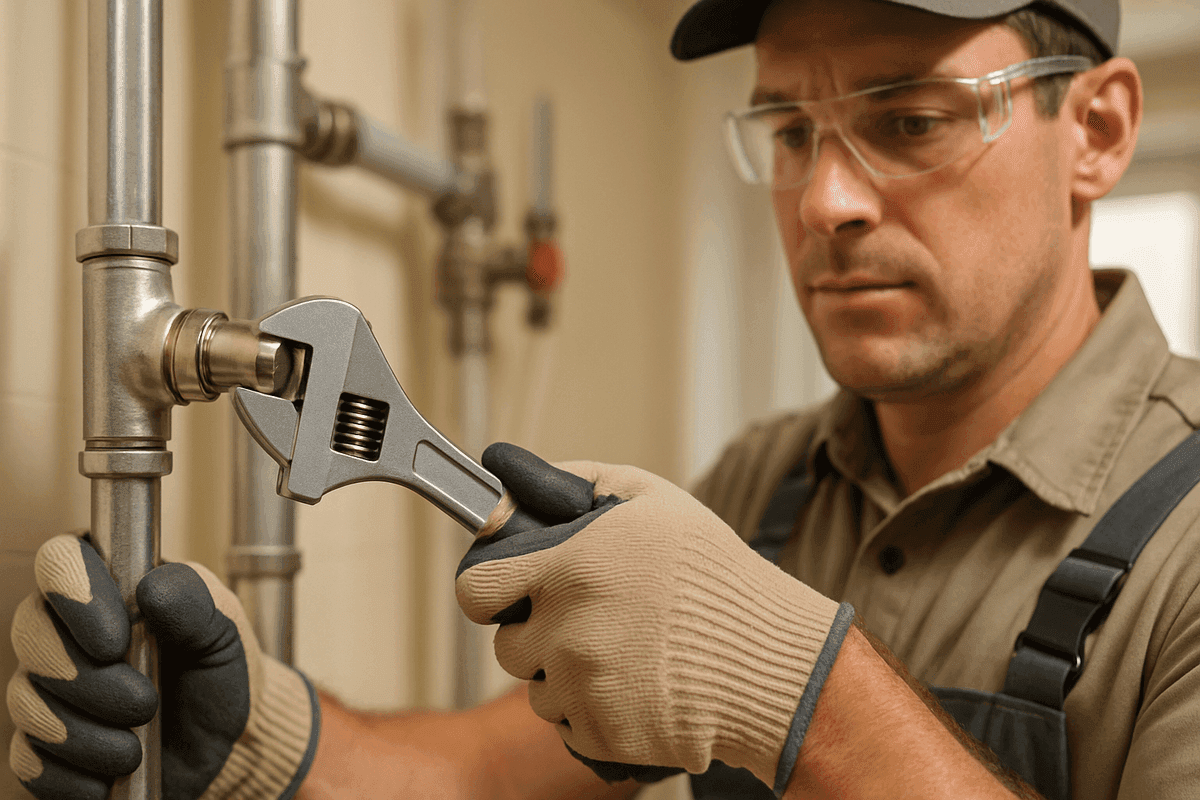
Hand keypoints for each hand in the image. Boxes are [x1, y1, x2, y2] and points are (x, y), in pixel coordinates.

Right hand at [8, 534, 319, 799]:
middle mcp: (65, 629)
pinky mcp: (40, 744)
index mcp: (110, 584)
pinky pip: (30, 759)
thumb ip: (194, 604)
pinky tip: (115, 769)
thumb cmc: (216, 673)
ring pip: (27, 701)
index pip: (61, 559)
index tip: (114, 640)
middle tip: (143, 702)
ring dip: (88, 732)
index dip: (74, 593)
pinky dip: (77, 771)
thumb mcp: (223, 634)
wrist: (221, 742)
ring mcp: (45, 686)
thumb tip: (151, 587)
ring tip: (137, 744)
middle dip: (87, 679)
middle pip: (30, 631)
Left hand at [456, 444, 854, 791]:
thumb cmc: (714, 576)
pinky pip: (568, 724)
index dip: (487, 590)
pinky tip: (637, 685)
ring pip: (538, 688)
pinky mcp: (601, 733)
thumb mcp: (652, 498)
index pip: (473, 590)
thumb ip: (576, 481)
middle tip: (593, 619)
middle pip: (507, 644)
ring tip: (627, 653)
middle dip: (538, 632)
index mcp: (571, 566)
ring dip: (567, 674)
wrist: (771, 661)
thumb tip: (510, 474)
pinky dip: (593, 710)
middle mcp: (567, 629)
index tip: (510, 592)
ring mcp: (582, 687)